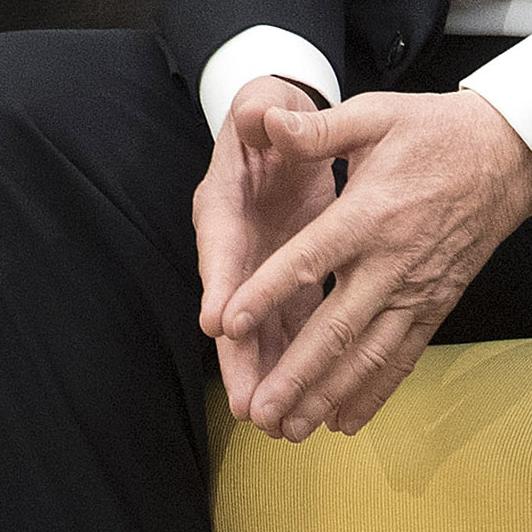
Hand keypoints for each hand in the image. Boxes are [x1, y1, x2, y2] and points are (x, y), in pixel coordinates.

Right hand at [194, 75, 337, 427]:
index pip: (222, 244)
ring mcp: (260, 268)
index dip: (222, 282)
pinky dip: (298, 362)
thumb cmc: (272, 116)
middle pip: (235, 306)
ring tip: (277, 423)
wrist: (283, 128)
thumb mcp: (266, 107)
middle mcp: (236, 244)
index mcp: (225, 200)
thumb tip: (260, 113)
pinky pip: (292, 326)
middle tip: (249, 403)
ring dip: (269, 375)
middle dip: (241, 357)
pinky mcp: (289, 280)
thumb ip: (263, 113)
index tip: (220, 321)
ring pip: (262, 329)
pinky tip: (311, 403)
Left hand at [221, 87, 531, 443]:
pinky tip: (344, 422)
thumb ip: (318, 129)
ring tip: (291, 430)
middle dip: (297, 374)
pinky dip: (374, 393)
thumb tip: (266, 120)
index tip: (230, 323)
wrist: (508, 157)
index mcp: (369, 215)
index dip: (268, 292)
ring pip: (370, 355)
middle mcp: (392, 262)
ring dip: (330, 395)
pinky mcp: (436, 306)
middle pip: (338, 328)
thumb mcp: (375, 115)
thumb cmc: (435, 132)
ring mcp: (417, 291)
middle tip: (261, 412)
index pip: (309, 260)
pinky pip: (404, 358)